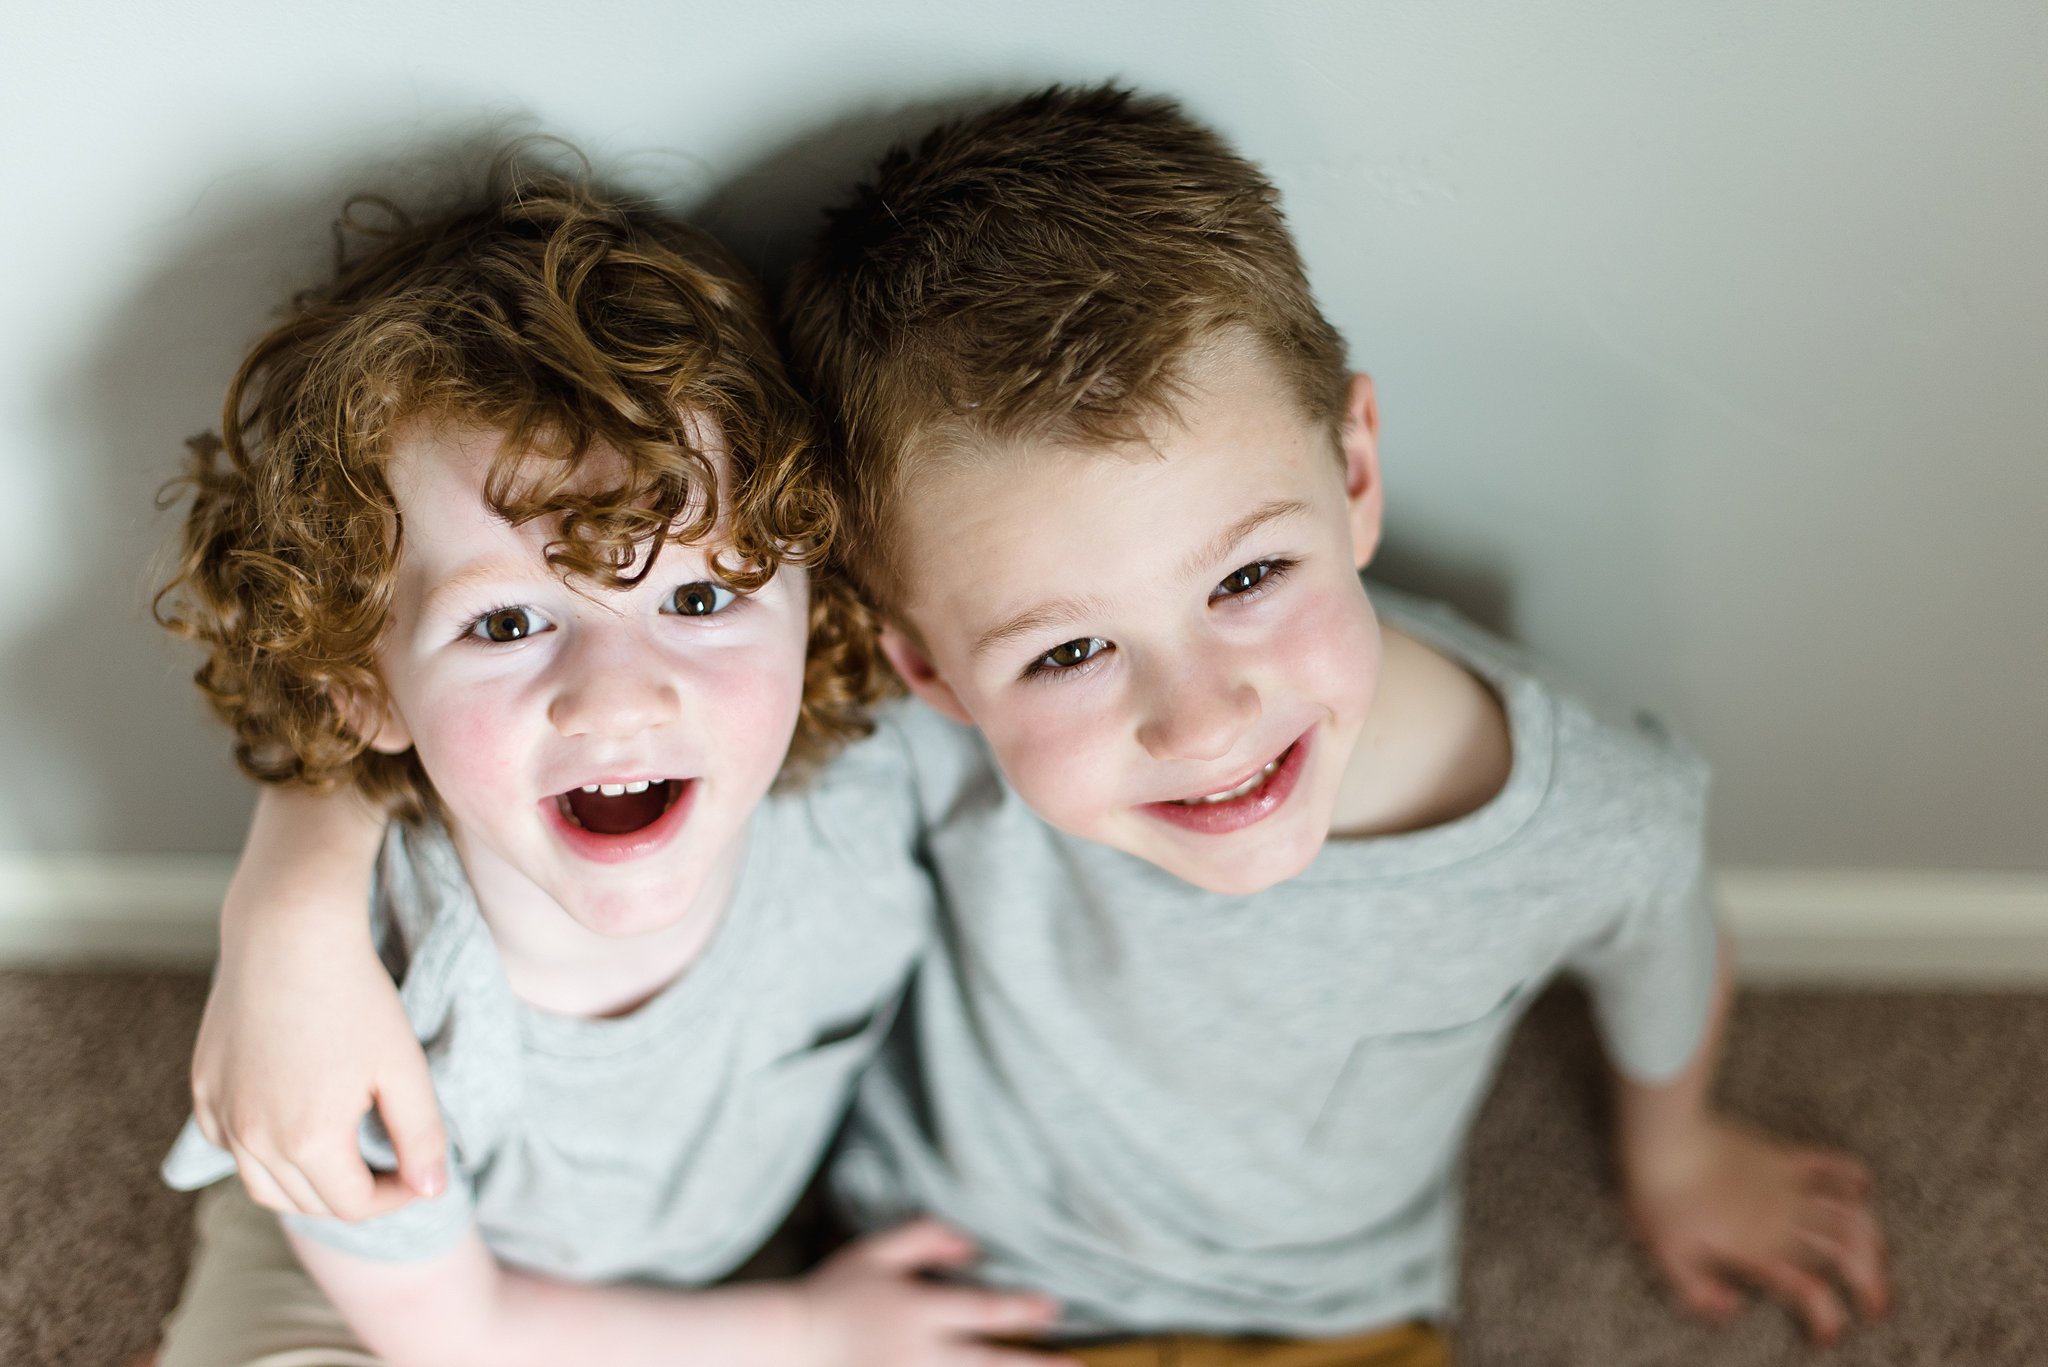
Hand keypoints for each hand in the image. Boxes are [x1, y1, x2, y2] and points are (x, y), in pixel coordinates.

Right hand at [193, 898, 446, 1220]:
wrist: (290, 932)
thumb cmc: (356, 995)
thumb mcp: (404, 1067)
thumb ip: (421, 1136)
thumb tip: (433, 1192)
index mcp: (308, 1141)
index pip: (354, 1206)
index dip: (396, 1196)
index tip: (419, 1172)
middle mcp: (253, 1138)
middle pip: (307, 1203)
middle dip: (355, 1195)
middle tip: (391, 1164)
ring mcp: (221, 1114)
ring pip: (262, 1185)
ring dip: (306, 1185)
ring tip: (346, 1158)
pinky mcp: (203, 1088)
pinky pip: (231, 1146)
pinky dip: (263, 1153)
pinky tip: (293, 1125)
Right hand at [796, 1221, 1074, 1366]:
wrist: (785, 1344)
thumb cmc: (830, 1295)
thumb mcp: (874, 1252)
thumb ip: (924, 1238)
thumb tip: (972, 1245)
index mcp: (917, 1311)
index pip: (982, 1310)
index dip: (1021, 1310)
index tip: (1053, 1310)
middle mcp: (918, 1355)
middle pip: (989, 1364)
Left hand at [1623, 1115, 1887, 1345]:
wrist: (1662, 1138)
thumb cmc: (1657, 1196)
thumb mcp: (1666, 1255)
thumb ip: (1697, 1292)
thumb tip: (1731, 1308)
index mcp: (1758, 1250)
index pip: (1809, 1293)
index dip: (1827, 1320)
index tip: (1827, 1337)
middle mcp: (1784, 1221)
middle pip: (1847, 1255)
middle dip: (1872, 1284)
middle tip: (1878, 1306)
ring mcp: (1786, 1186)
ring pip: (1849, 1214)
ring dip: (1873, 1237)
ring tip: (1882, 1258)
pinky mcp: (1779, 1156)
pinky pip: (1826, 1163)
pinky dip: (1850, 1173)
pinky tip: (1863, 1186)